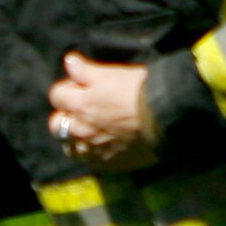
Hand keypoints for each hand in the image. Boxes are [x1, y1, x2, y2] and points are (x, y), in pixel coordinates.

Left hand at [47, 52, 159, 170]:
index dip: (68, 88)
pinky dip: (93, 154)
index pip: (57, 95)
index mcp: (80, 104)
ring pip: (71, 147)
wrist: (168, 118)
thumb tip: (69, 62)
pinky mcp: (109, 163)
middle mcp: (82, 129)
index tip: (81, 86)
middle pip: (56, 125)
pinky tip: (104, 146)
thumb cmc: (141, 91)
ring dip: (75, 139)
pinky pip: (91, 162)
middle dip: (65, 116)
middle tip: (82, 110)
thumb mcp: (113, 73)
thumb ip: (86, 71)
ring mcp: (94, 149)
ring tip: (91, 131)